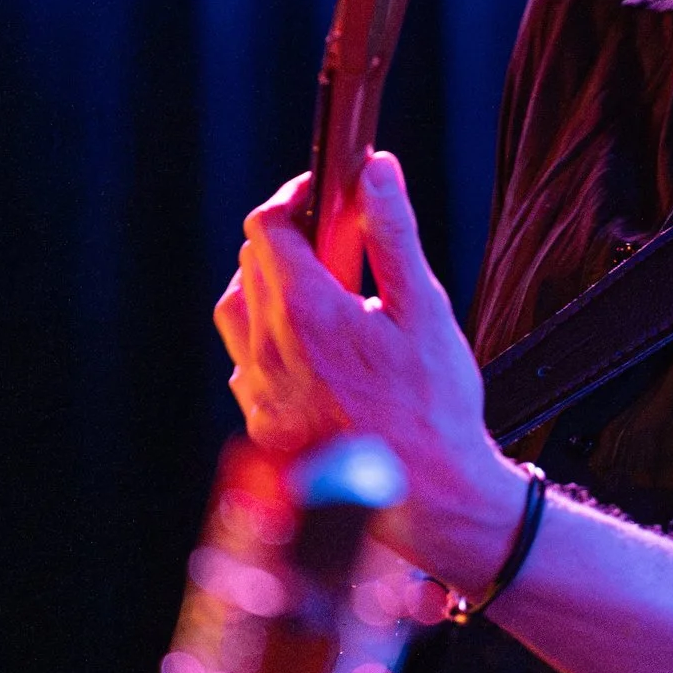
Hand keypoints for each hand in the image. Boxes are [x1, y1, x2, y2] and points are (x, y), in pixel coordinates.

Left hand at [213, 153, 527, 589]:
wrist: (426, 501)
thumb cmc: (434, 409)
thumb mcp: (424, 309)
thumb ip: (393, 233)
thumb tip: (376, 170)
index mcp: (307, 313)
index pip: (269, 226)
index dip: (298, 196)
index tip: (329, 193)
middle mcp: (269, 349)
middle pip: (252, 263)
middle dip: (293, 238)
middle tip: (344, 243)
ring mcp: (258, 390)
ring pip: (238, 311)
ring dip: (271, 287)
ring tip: (325, 295)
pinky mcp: (261, 423)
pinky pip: (246, 360)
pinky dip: (270, 338)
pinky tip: (317, 350)